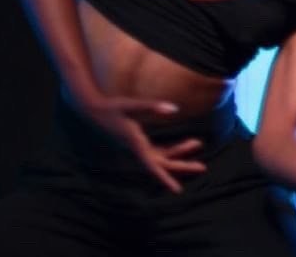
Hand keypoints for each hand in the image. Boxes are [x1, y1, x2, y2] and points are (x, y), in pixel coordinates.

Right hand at [79, 95, 205, 192]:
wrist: (93, 110)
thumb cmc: (112, 107)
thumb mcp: (132, 105)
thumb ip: (153, 107)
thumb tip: (175, 109)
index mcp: (135, 144)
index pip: (152, 165)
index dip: (165, 178)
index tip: (177, 191)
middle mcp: (136, 149)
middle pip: (162, 163)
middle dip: (182, 166)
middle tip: (202, 167)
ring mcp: (137, 148)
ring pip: (162, 157)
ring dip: (180, 153)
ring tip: (198, 143)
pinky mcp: (137, 143)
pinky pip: (157, 151)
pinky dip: (171, 150)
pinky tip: (184, 145)